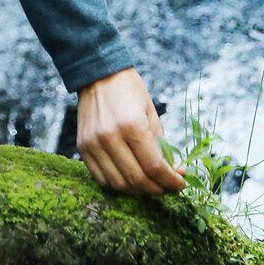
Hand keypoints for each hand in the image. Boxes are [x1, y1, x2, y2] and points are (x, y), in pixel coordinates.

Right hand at [76, 66, 186, 195]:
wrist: (98, 73)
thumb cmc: (129, 90)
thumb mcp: (151, 112)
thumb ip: (161, 144)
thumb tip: (172, 172)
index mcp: (132, 125)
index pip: (154, 167)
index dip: (170, 181)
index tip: (180, 184)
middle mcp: (110, 136)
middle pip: (137, 180)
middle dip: (157, 189)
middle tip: (167, 187)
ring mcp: (93, 144)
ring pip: (119, 184)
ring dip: (138, 191)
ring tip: (150, 184)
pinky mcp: (83, 148)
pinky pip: (101, 178)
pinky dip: (118, 184)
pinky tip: (129, 179)